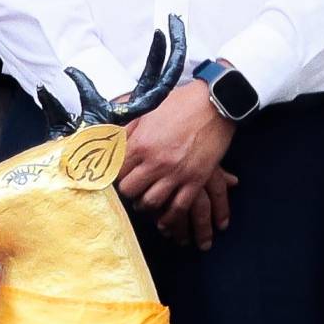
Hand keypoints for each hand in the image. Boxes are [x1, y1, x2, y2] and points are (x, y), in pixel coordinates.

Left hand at [117, 83, 235, 247]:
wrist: (214, 104)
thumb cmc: (179, 104)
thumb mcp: (147, 111)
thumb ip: (127, 128)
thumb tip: (109, 137)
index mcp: (140, 143)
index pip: (116, 171)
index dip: (114, 177)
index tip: (117, 178)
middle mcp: (155, 161)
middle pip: (130, 191)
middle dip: (128, 193)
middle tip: (131, 192)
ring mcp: (176, 173)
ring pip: (152, 202)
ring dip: (146, 206)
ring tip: (145, 203)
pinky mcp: (196, 179)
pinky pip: (179, 207)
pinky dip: (170, 217)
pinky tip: (165, 220)